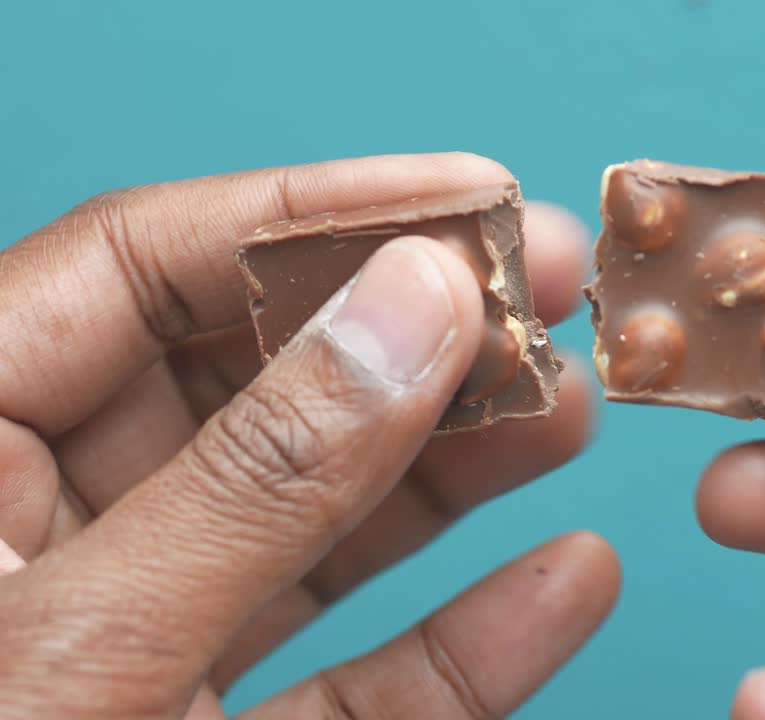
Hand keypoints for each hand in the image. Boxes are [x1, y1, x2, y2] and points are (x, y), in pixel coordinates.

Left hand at [0, 153, 619, 718]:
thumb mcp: (85, 650)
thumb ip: (258, 479)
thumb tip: (415, 306)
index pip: (132, 272)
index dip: (308, 216)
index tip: (470, 197)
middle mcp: (56, 542)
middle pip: (254, 389)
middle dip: (416, 338)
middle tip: (550, 293)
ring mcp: (142, 651)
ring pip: (321, 526)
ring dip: (459, 470)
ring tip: (572, 412)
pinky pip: (357, 689)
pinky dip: (465, 647)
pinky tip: (565, 584)